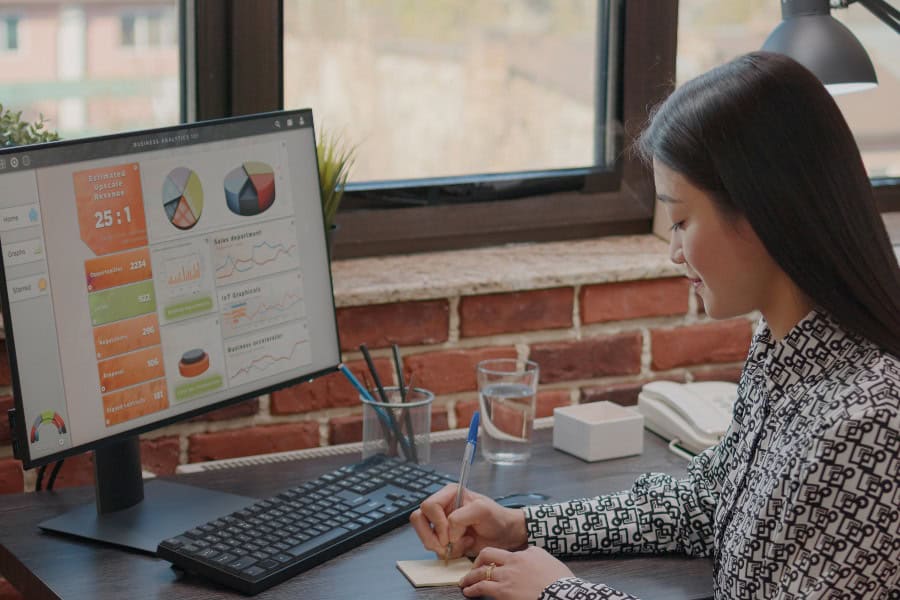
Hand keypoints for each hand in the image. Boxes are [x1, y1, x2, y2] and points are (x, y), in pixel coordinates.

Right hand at [409, 484, 527, 558]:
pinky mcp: (443, 538)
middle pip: (418, 519)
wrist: (505, 535)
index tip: (451, 533)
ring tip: (461, 544)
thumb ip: (461, 517)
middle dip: (432, 536)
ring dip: (440, 546)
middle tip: (448, 544)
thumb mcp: (482, 510)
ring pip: (423, 535)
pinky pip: (433, 547)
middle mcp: (442, 507)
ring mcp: (441, 523)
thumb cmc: (497, 518)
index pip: (429, 506)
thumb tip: (448, 533)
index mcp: (449, 494)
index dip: (438, 522)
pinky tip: (464, 546)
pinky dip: (448, 552)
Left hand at [459, 546, 573, 598]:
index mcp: (526, 553)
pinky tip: (468, 591)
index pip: (506, 552)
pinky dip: (472, 589)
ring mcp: (507, 575)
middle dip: (478, 562)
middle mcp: (514, 561)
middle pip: (488, 554)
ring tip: (464, 582)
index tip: (492, 564)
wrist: (562, 594)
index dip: (497, 558)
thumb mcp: (549, 562)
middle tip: (473, 568)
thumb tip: (528, 556)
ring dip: (471, 577)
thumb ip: (535, 556)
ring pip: (482, 571)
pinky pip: (482, 587)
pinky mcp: (503, 591)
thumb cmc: (560, 581)